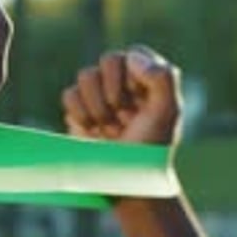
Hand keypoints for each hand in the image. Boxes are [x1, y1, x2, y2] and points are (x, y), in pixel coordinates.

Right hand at [62, 47, 182, 145]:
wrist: (124, 181)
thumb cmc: (151, 148)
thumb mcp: (167, 113)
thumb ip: (162, 78)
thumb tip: (130, 57)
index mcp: (150, 77)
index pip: (135, 55)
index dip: (134, 79)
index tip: (140, 106)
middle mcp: (125, 80)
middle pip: (108, 60)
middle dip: (115, 94)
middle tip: (125, 119)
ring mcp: (100, 93)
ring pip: (86, 75)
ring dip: (98, 108)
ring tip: (111, 130)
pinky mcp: (79, 108)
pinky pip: (69, 94)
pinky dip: (81, 115)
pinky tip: (94, 133)